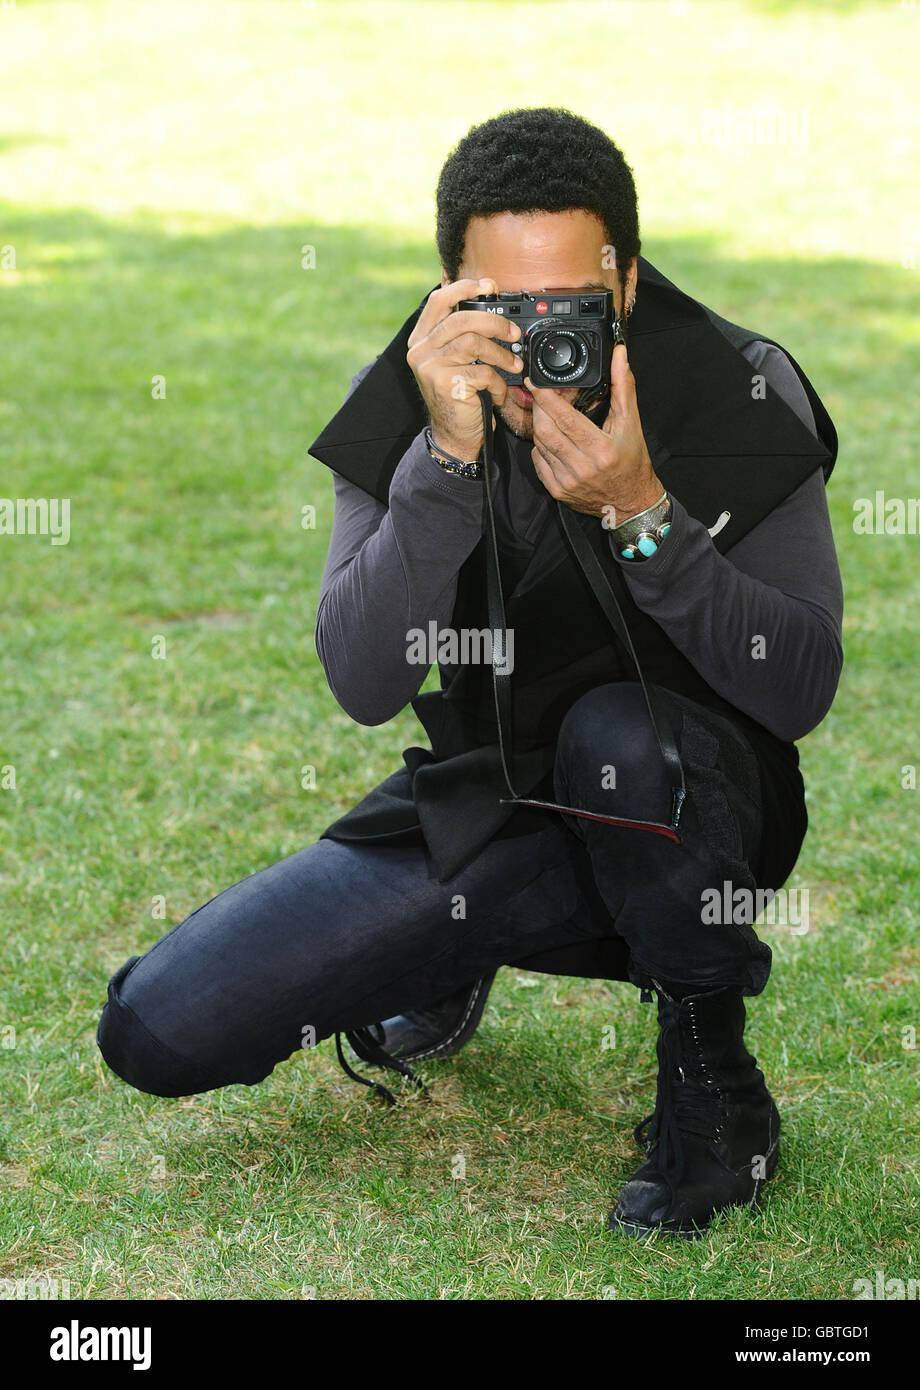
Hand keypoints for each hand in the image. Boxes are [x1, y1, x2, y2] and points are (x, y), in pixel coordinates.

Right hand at [406, 277, 523, 461]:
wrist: (454, 435)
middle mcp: (420, 351)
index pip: (439, 300)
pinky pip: (482, 372)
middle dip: (495, 323)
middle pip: (461, 319)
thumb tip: (489, 299)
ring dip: (502, 354)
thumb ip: (462, 334)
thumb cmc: (460, 395)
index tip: (490, 285)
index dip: (464, 288)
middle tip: (514, 334)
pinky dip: (498, 383)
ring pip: (474, 343)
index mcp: (421, 339)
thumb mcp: (455, 360)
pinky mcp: (446, 385)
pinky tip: (499, 392)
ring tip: (514, 365)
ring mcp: (430, 367)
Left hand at [527, 342, 663, 523]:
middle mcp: (582, 467)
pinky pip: (539, 462)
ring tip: (547, 413)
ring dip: (539, 425)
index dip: (547, 398)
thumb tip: (620, 355)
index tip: (536, 383)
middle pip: (546, 430)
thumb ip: (623, 386)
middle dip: (539, 408)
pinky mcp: (558, 491)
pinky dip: (540, 447)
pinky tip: (551, 439)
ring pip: (540, 445)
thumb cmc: (632, 462)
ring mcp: (567, 481)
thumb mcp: (631, 423)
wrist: (631, 502)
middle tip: (540, 395)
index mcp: (601, 449)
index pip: (565, 419)